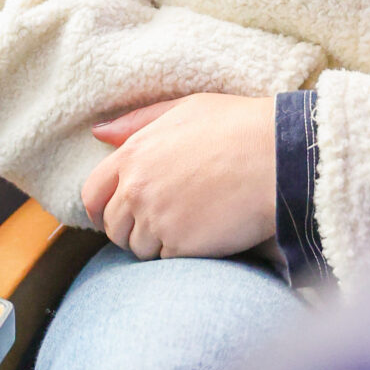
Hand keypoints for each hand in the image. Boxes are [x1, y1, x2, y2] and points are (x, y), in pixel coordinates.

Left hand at [81, 93, 277, 260]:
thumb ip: (138, 121)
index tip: (113, 216)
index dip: (100, 208)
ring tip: (188, 225)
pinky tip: (203, 234)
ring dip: (156, 243)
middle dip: (130, 228)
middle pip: (113, 226)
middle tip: (160, 223)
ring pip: (138, 247)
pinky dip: (180, 254)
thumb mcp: (185, 109)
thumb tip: (99, 132)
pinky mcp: (180, 245)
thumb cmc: (238, 127)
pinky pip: (165, 260)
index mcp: (133, 154)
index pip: (92, 193)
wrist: (277, 157)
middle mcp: (137, 188)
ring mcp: (156, 219)